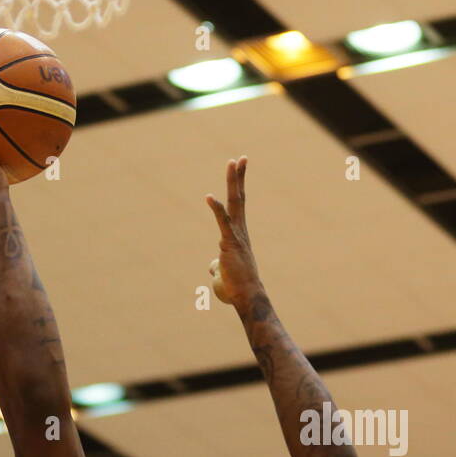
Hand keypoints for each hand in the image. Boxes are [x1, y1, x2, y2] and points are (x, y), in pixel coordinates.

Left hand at [206, 156, 263, 309]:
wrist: (247, 298)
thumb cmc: (236, 290)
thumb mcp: (222, 276)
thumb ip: (217, 267)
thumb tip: (213, 267)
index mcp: (238, 236)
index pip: (238, 207)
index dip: (238, 187)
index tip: (240, 169)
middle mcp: (240, 231)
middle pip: (239, 199)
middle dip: (238, 178)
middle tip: (240, 158)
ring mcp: (236, 236)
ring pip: (234, 204)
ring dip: (233, 182)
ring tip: (232, 162)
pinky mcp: (229, 243)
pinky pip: (222, 223)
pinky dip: (216, 209)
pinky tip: (209, 196)